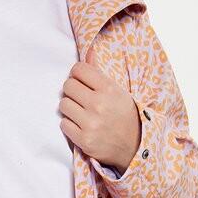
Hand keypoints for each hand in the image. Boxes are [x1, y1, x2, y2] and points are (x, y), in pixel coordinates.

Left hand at [58, 45, 141, 174]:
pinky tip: (81, 125)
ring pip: (63, 105)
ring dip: (69, 108)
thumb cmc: (124, 115)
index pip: (78, 69)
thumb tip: (88, 51)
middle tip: (81, 98)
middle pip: (67, 86)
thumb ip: (99, 72)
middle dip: (72, 91)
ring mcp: (91, 124)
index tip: (82, 81)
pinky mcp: (84, 140)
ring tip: (81, 112)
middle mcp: (99, 105)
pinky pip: (63, 124)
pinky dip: (70, 124)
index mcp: (109, 89)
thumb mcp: (117, 91)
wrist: (134, 146)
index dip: (78, 74)